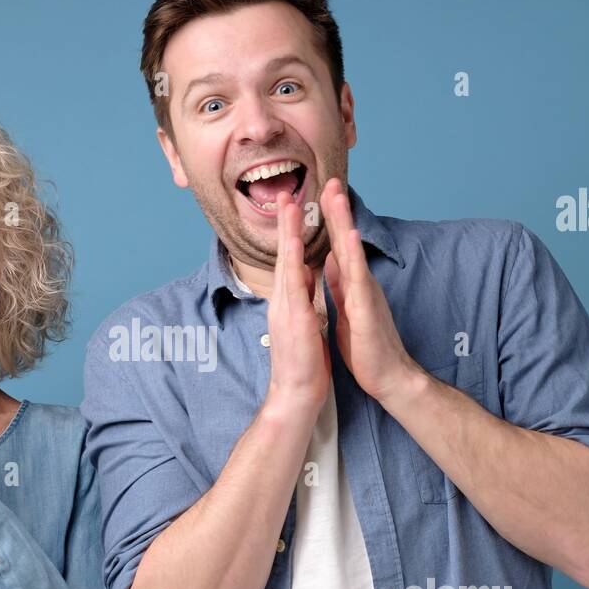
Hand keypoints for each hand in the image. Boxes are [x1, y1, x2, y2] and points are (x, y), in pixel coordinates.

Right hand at [264, 188, 330, 421]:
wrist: (295, 394)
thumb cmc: (303, 364)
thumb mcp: (304, 323)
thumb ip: (304, 297)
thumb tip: (305, 275)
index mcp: (288, 302)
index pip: (290, 261)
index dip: (291, 234)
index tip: (293, 209)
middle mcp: (282, 301)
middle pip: (284, 255)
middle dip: (285, 223)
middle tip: (286, 193)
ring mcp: (285, 308)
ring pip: (286, 263)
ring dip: (288, 232)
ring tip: (289, 205)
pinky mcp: (294, 318)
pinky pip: (294, 284)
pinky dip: (295, 261)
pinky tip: (297, 242)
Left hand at [320, 178, 419, 403]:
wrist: (387, 377)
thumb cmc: (367, 348)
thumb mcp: (347, 309)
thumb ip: (339, 285)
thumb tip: (331, 263)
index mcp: (351, 285)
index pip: (337, 247)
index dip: (330, 221)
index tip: (322, 195)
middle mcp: (360, 283)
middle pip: (346, 241)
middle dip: (338, 210)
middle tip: (332, 180)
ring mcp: (365, 294)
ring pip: (352, 252)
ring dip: (345, 223)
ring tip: (338, 197)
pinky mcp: (367, 309)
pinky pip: (359, 278)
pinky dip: (354, 256)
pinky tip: (349, 237)